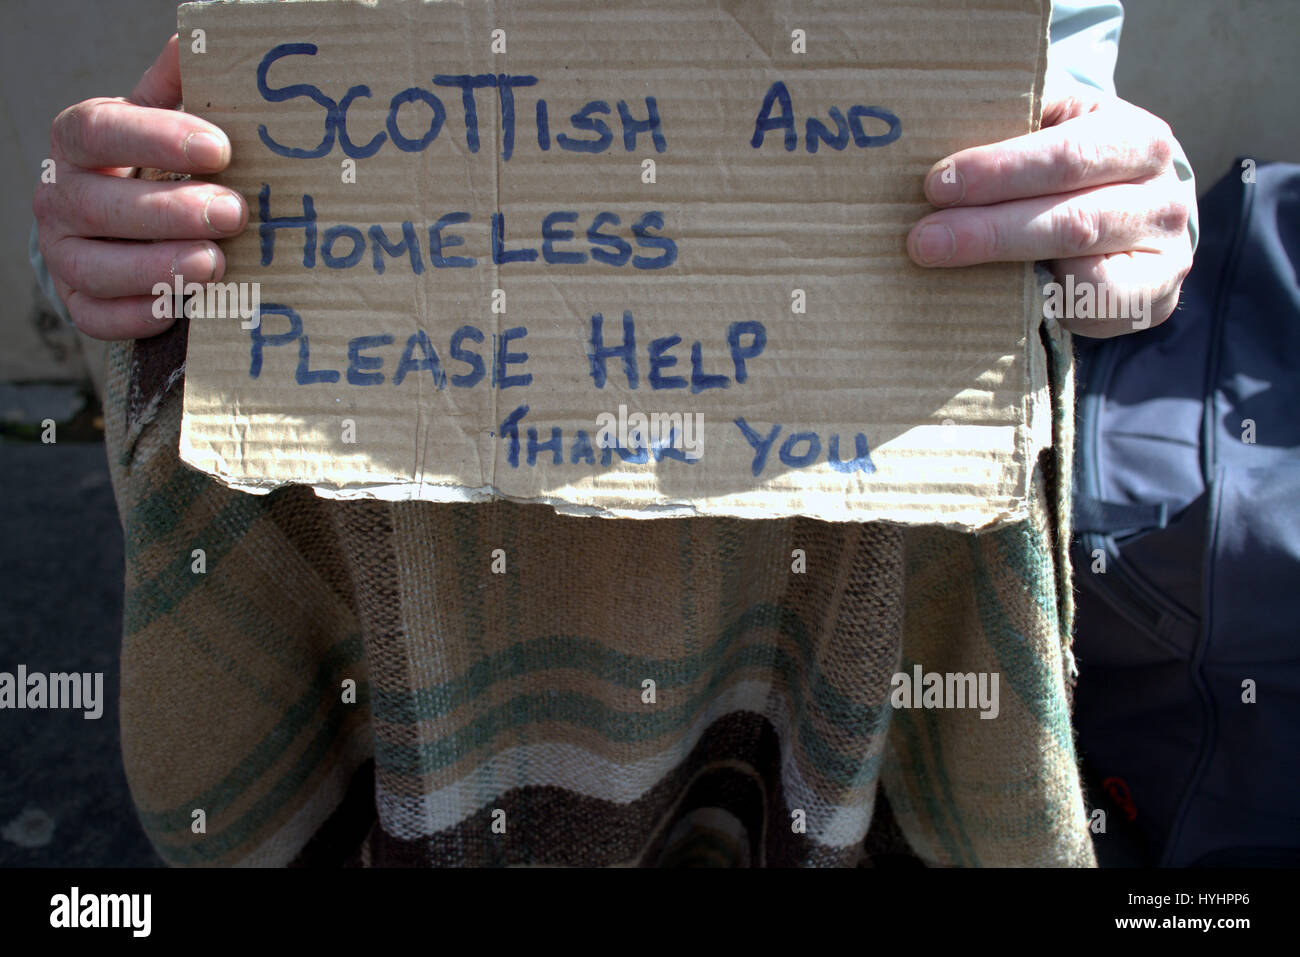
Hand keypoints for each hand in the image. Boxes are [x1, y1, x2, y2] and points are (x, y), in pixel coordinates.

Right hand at [32, 34, 247, 339]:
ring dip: (158, 268)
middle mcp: (60, 197)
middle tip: (234, 213)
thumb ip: (182, 86)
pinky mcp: (80, 303)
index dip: (157, 140)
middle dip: (171, 211)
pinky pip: (99, 318)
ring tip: (215, 263)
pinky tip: (184, 306)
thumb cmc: (165, 166)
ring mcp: (64, 254)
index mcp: (79, 141)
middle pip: (98, 205)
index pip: (99, 132)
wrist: (135, 225)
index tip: (219, 148)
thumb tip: (196, 40)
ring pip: (95, 268)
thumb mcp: (169, 120)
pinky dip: (140, 315)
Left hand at [906, 85, 1194, 336]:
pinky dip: (1047, 298)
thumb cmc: (1074, 168)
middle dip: (987, 227)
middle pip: (1070, 216)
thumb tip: (931, 129)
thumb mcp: (1055, 128)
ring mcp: (1166, 251)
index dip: (1000, 170)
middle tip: (922, 238)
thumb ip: (1012, 124)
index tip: (936, 184)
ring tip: (939, 258)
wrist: (1136, 215)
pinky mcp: (1154, 298)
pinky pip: (1098, 303)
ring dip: (1001, 261)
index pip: (1068, 155)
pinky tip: (997, 291)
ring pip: (1078, 260)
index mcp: (1135, 137)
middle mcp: (1161, 194)